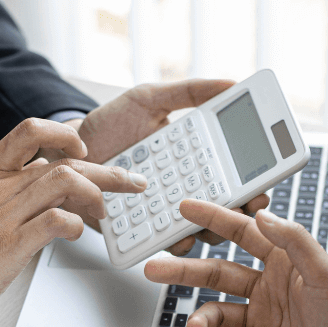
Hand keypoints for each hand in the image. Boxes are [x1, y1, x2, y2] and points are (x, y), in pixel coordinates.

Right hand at [0, 118, 146, 326]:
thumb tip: (35, 193)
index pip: (29, 130)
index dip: (66, 134)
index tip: (87, 150)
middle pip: (62, 159)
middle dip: (105, 168)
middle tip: (131, 180)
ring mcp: (0, 215)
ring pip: (64, 182)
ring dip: (98, 194)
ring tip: (109, 212)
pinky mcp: (8, 246)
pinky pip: (56, 222)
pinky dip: (76, 225)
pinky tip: (78, 234)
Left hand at [49, 79, 270, 254]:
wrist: (66, 153)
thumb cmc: (109, 126)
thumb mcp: (148, 99)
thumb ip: (189, 92)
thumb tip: (231, 83)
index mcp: (195, 159)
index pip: (234, 176)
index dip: (253, 184)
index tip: (261, 186)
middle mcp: (185, 190)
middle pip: (225, 210)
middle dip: (240, 213)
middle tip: (243, 207)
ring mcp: (164, 213)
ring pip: (201, 232)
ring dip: (211, 232)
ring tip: (210, 225)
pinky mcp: (142, 232)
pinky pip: (164, 243)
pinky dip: (175, 243)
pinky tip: (177, 236)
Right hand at [144, 203, 327, 326]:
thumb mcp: (324, 273)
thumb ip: (293, 240)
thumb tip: (263, 214)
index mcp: (282, 263)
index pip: (241, 234)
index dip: (213, 219)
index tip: (186, 208)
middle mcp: (267, 289)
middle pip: (216, 273)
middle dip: (184, 271)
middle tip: (155, 268)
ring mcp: (261, 320)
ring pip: (216, 313)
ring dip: (200, 319)